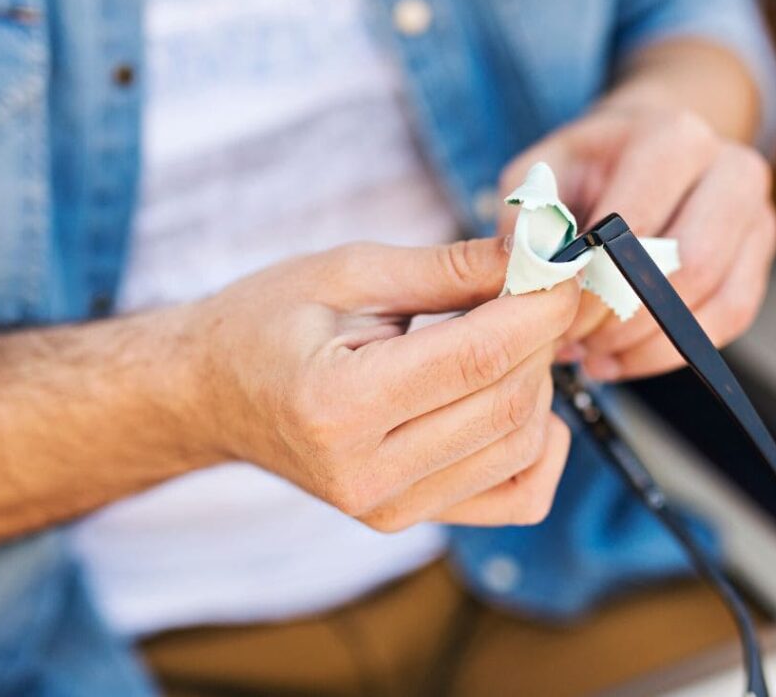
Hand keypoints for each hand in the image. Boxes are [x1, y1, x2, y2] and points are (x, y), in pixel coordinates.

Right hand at [176, 238, 579, 530]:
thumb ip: (448, 268)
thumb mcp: (347, 272)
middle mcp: (366, 473)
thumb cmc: (266, 323)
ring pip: (520, 447)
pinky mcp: (407, 518)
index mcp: (338, 406)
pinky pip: (516, 497)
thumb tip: (535, 257)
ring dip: (539, 382)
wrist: (212, 392)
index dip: (538, 308)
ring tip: (508, 336)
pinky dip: (539, 447)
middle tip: (535, 289)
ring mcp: (389, 507)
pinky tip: (517, 401)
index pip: (478, 359)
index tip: (563, 267)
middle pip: (508, 404)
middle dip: (542, 337)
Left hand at [498, 103, 775, 380]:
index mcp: (674, 138)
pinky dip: (670, 352)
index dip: (594, 281)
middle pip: (689, 266)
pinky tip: (621, 357)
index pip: (638, 227)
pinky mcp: (759, 259)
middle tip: (575, 339)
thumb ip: (530, 215)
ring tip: (593, 351)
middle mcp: (730, 169)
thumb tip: (528, 265)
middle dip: (624, 317)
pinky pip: (727, 320)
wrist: (647, 150)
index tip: (554, 311)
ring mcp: (755, 215)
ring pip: (714, 302)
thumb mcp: (545, 171)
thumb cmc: (591, 165)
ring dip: (646, 342)